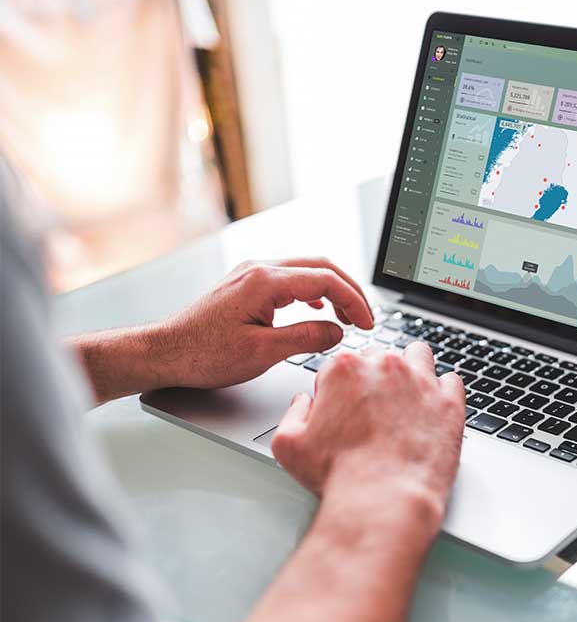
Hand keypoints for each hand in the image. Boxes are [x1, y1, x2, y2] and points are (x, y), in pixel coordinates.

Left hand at [158, 258, 373, 389]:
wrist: (165, 352)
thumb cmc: (203, 354)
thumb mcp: (262, 353)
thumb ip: (306, 338)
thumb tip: (336, 331)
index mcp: (265, 281)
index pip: (326, 279)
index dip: (354, 301)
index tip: (367, 323)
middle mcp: (258, 269)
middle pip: (320, 267)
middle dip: (349, 291)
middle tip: (366, 318)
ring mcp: (251, 274)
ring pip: (306, 270)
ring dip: (332, 290)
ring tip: (347, 316)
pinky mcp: (246, 284)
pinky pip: (290, 279)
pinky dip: (312, 291)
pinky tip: (318, 308)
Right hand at [271, 342, 465, 527]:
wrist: (383, 502)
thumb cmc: (339, 476)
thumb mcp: (288, 444)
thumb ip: (293, 412)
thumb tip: (304, 402)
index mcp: (344, 369)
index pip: (341, 365)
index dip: (339, 389)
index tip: (343, 411)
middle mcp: (385, 367)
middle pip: (379, 358)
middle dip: (375, 379)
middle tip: (373, 411)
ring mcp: (421, 382)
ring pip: (418, 356)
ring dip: (411, 371)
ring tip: (405, 399)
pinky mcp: (449, 403)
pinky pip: (451, 380)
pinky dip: (443, 391)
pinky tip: (432, 409)